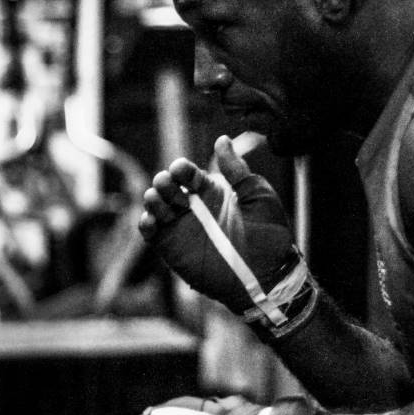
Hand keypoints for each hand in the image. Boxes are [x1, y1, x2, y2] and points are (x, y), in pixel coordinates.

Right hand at [138, 135, 296, 314]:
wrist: (265, 275)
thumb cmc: (268, 235)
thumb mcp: (258, 195)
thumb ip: (237, 169)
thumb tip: (222, 139)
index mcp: (211, 191)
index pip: (186, 171)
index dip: (181, 168)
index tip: (183, 172)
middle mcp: (193, 206)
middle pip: (165, 184)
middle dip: (164, 181)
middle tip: (174, 191)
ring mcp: (180, 227)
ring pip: (153, 204)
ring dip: (152, 198)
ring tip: (163, 204)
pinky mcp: (171, 248)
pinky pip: (149, 232)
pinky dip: (145, 223)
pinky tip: (153, 221)